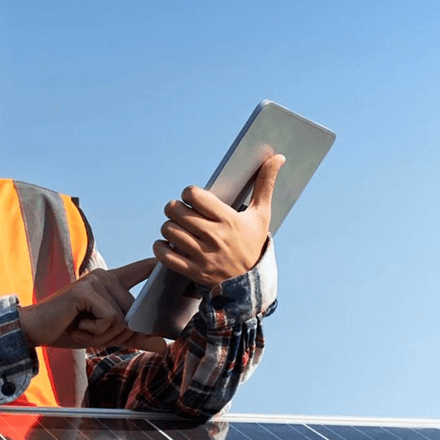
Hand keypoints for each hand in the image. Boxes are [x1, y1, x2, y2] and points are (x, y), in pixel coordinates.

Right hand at [18, 258, 166, 351]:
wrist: (37, 330)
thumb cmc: (72, 328)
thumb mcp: (108, 334)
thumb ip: (135, 337)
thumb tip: (164, 346)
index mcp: (112, 282)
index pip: (141, 270)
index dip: (157, 264)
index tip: (172, 253)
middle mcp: (105, 276)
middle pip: (133, 311)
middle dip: (116, 332)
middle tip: (90, 328)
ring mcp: (95, 281)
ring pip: (122, 318)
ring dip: (103, 333)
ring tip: (83, 325)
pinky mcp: (85, 290)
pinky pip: (109, 318)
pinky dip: (95, 330)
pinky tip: (78, 324)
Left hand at [154, 153, 284, 287]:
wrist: (251, 283)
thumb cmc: (253, 243)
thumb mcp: (262, 214)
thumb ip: (265, 183)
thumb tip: (278, 157)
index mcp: (228, 219)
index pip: (194, 195)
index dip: (188, 193)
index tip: (192, 198)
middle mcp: (214, 236)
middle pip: (176, 211)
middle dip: (174, 208)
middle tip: (180, 211)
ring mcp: (202, 255)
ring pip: (169, 231)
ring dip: (169, 226)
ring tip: (177, 227)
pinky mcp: (193, 271)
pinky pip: (165, 256)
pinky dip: (161, 248)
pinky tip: (167, 244)